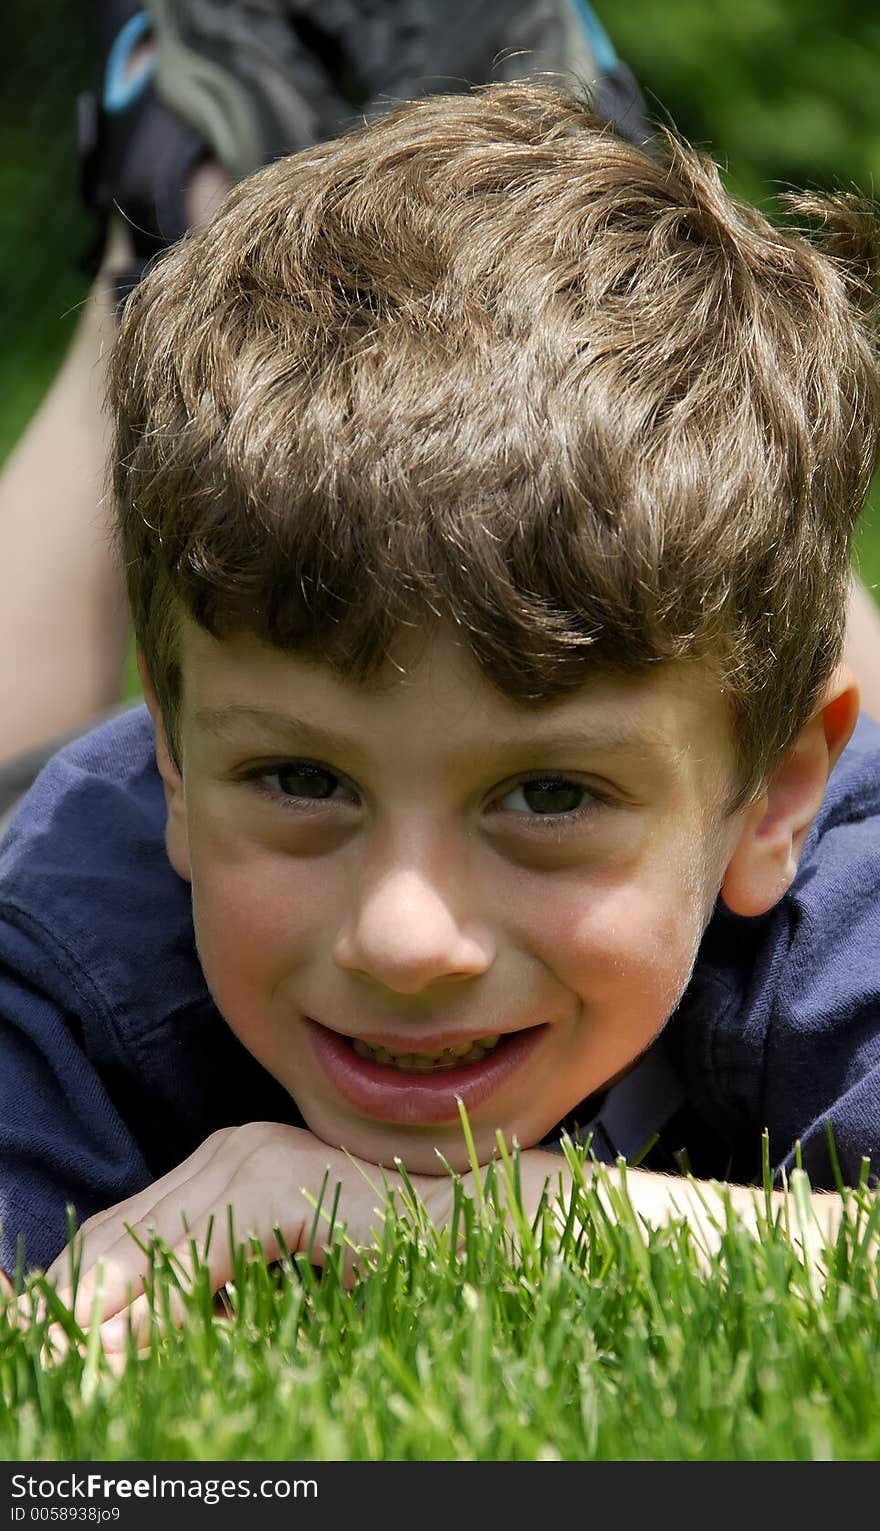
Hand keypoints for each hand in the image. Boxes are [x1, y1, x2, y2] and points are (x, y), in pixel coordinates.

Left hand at [41, 1122, 459, 1352]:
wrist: (489, 1230)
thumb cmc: (398, 1262)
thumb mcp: (283, 1284)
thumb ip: (216, 1296)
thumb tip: (131, 1347)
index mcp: (230, 1165)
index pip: (121, 1234)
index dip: (80, 1298)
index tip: (53, 1350)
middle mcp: (231, 1147)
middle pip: (115, 1235)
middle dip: (78, 1310)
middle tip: (54, 1372)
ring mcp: (254, 1156)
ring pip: (142, 1246)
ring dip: (105, 1319)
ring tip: (82, 1376)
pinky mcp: (279, 1184)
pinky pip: (196, 1255)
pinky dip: (160, 1309)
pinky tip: (137, 1353)